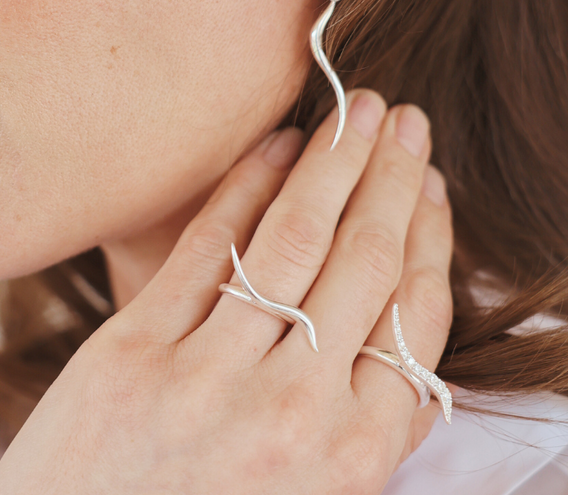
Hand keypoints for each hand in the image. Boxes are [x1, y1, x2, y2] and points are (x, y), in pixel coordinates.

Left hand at [0, 91, 453, 493]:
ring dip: (335, 160)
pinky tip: (276, 143)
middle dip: (391, 176)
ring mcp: (210, 378)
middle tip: (404, 118)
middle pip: (364, 261)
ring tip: (357, 107)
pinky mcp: (136, 350)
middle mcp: (293, 414)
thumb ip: (364, 436)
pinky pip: (209, 245)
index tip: (431, 183)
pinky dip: (247, 183)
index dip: (429, 235)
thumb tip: (408, 347)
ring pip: (296, 239)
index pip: (415, 316)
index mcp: (351, 459)